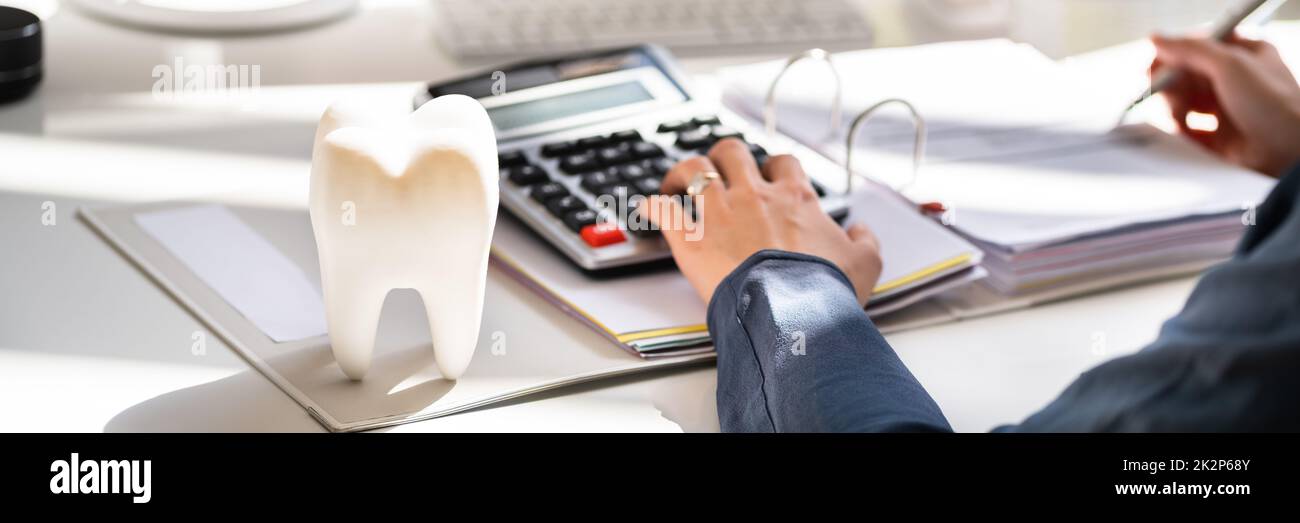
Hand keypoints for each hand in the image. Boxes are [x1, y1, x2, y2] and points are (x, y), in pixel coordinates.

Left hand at [646, 139, 881, 306]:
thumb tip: (861, 230)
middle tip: (719, 171)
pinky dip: (653, 206)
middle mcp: (755, 195)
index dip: (773, 166)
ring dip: (683, 171)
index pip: (782, 162)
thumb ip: (865, 241)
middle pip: (733, 152)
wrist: (791, 312)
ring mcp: (719, 211)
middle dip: (724, 157)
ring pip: (693, 167)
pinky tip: (649, 208)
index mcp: (795, 198)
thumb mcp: (865, 264)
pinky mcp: (690, 236)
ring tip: (677, 181)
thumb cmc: (823, 289)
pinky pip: (662, 208)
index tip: (768, 176)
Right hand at [1151, 33, 1299, 176]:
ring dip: (1174, 107)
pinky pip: (1189, 131)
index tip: (1154, 67)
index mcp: (1245, 55)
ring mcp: (1228, 109)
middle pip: (1186, 76)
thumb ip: (1191, 50)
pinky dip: (1181, 131)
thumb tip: (1155, 40)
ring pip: (1185, 102)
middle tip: (1160, 91)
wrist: (1289, 153)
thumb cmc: (1274, 105)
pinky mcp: (1220, 138)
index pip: (1198, 48)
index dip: (1173, 56)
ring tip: (1178, 115)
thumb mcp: (1231, 65)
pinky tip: (1184, 132)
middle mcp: (1236, 81)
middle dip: (1171, 84)